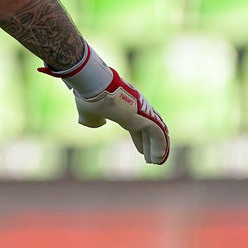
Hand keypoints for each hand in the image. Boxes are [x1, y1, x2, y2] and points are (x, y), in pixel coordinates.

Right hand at [40, 45, 169, 164]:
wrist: (93, 85)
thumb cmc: (89, 97)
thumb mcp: (88, 113)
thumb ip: (93, 120)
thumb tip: (99, 123)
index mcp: (124, 109)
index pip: (136, 126)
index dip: (139, 139)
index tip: (141, 151)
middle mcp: (136, 109)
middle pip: (148, 130)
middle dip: (150, 144)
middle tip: (153, 158)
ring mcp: (142, 112)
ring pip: (155, 132)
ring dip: (157, 148)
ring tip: (157, 162)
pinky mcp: (145, 117)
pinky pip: (156, 134)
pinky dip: (160, 146)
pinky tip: (159, 158)